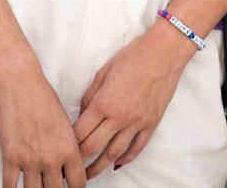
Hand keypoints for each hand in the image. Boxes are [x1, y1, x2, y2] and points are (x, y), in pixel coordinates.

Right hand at [0, 62, 86, 187]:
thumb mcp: (65, 124)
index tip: (70, 187)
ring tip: (36, 185)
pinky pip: (10, 186)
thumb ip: (68, 148)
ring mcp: (30, 160)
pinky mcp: (10, 157)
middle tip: (52, 185)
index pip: (78, 184)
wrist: (21, 84)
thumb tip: (65, 168)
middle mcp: (52, 158)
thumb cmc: (44, 99)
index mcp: (69, 149)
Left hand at [72, 23, 194, 177]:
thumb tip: (82, 114)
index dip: (68, 143)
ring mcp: (137, 122)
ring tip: (89, 175)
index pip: (80, 132)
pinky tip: (117, 165)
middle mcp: (119, 117)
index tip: (62, 149)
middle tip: (71, 167)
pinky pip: (137, 148)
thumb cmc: (133, 56)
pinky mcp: (151, 124)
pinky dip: (126, 159)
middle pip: (93, 148)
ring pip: (114, 154)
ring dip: (100, 167)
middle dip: (79, 161)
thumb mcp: (104, 72)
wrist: (164, 52)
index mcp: (104, 102)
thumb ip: (90, 96)